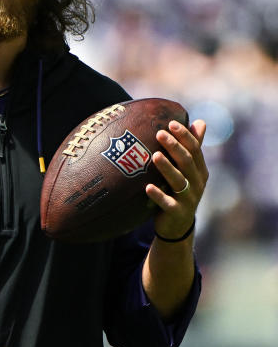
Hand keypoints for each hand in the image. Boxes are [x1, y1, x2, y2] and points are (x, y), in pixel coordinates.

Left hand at [147, 119, 208, 239]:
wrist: (177, 224)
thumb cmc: (179, 190)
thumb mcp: (187, 170)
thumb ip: (192, 148)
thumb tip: (200, 122)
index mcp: (200, 171)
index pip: (195, 150)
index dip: (185, 137)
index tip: (170, 124)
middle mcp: (197, 183)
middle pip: (187, 162)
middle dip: (174, 147)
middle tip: (160, 134)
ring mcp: (188, 198)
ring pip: (178, 181)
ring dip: (167, 168)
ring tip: (155, 156)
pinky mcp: (177, 212)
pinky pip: (167, 203)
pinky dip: (158, 195)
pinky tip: (147, 187)